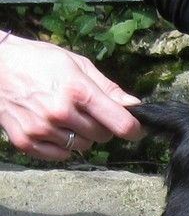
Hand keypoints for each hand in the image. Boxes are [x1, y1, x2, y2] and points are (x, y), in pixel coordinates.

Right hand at [0, 33, 142, 160]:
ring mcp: (41, 129)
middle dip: (102, 125)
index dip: (134, 129)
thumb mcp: (77, 64)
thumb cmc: (38, 61)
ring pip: (83, 146)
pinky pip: (60, 155)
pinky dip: (62, 145)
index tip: (136, 129)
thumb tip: (133, 105)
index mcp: (78, 91)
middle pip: (103, 136)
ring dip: (81, 135)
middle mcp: (60, 112)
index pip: (120, 123)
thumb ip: (107, 88)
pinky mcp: (25, 141)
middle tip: (87, 111)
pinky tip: (53, 127)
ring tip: (66, 116)